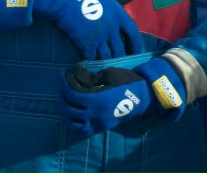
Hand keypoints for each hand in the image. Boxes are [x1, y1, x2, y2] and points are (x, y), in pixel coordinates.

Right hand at [0, 0, 141, 59]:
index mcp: (118, 13)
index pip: (133, 33)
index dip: (136, 45)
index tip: (135, 52)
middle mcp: (111, 27)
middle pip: (121, 50)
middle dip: (121, 58)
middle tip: (120, 63)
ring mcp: (99, 36)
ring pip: (108, 56)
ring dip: (107, 62)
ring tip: (107, 66)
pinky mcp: (86, 43)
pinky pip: (93, 57)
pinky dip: (93, 61)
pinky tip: (92, 62)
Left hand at [59, 57, 186, 135]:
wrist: (142, 96)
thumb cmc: (126, 82)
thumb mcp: (108, 74)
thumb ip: (89, 77)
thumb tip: (74, 74)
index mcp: (97, 100)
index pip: (72, 94)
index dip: (65, 83)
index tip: (63, 74)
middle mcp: (95, 115)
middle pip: (70, 108)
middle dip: (63, 95)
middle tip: (64, 84)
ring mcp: (98, 124)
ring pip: (73, 122)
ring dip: (66, 110)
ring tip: (66, 99)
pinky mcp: (101, 128)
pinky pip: (82, 131)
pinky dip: (74, 123)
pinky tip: (73, 113)